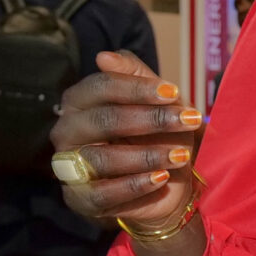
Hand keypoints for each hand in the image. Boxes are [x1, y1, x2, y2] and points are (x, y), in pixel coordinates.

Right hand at [49, 51, 203, 234]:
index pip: (101, 87)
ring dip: (146, 156)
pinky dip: (134, 186)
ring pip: (101, 158)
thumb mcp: (156, 103)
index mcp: (80, 102)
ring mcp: (69, 167)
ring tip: (180, 156)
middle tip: (188, 122)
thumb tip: (104, 56)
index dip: (137, 88)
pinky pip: (101, 193)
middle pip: (102, 120)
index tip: (174, 93)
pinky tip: (161, 178)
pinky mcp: (79, 199)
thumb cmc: (156, 136)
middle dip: (148, 120)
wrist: (166, 187)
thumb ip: (136, 76)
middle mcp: (67, 131)